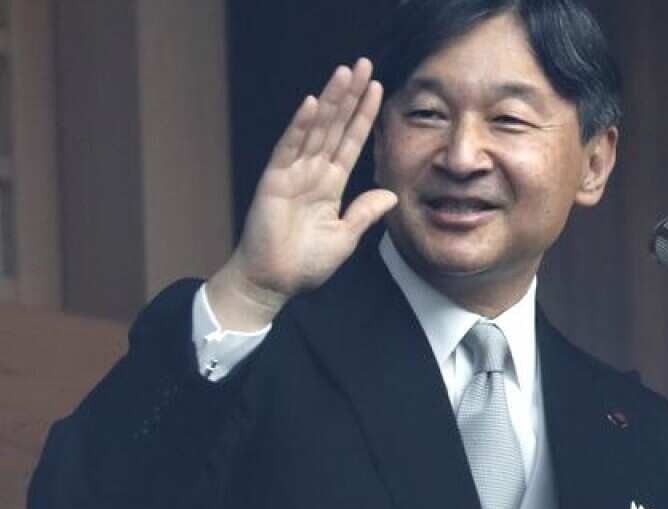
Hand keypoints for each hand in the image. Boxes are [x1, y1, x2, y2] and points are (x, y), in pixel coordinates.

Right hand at [208, 58, 398, 329]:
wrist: (274, 283)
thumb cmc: (305, 263)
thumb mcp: (346, 236)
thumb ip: (365, 212)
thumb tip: (391, 194)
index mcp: (330, 184)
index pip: (352, 142)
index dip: (364, 116)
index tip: (378, 89)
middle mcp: (312, 172)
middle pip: (335, 126)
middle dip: (350, 95)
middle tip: (363, 64)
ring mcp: (292, 174)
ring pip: (315, 129)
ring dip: (330, 100)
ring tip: (343, 73)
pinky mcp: (274, 181)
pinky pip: (289, 148)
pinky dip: (300, 126)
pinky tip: (312, 104)